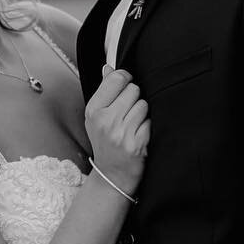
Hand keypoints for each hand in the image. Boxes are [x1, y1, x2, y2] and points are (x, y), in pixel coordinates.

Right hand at [84, 68, 149, 197]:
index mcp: (93, 110)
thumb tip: (108, 68)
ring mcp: (120, 133)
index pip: (117, 78)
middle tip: (128, 113)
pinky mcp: (136, 144)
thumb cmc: (106, 143)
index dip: (126, 79)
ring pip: (144, 105)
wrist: (112, 176)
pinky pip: (150, 122)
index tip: (126, 87)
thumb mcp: (97, 117)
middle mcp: (105, 121)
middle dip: (135, 99)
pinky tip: (140, 136)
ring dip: (143, 113)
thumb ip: (105, 91)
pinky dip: (148, 127)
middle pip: (133, 90)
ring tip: (134, 125)